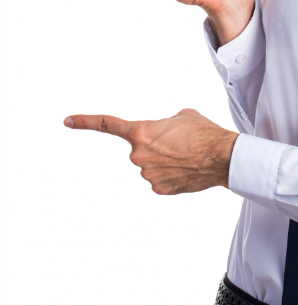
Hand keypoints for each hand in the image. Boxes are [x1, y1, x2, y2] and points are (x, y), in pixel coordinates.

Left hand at [64, 108, 238, 192]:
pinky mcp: (159, 189)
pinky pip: (159, 179)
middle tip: (178, 143)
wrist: (222, 157)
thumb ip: (163, 124)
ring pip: (149, 166)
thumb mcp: (181, 116)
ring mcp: (147, 175)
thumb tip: (165, 133)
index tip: (67, 120)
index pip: (107, 125)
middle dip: (154, 146)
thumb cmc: (204, 133)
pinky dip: (171, 175)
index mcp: (140, 132)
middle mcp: (138, 155)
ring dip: (164, 161)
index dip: (85, 122)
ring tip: (187, 156)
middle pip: (139, 148)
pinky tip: (186, 170)